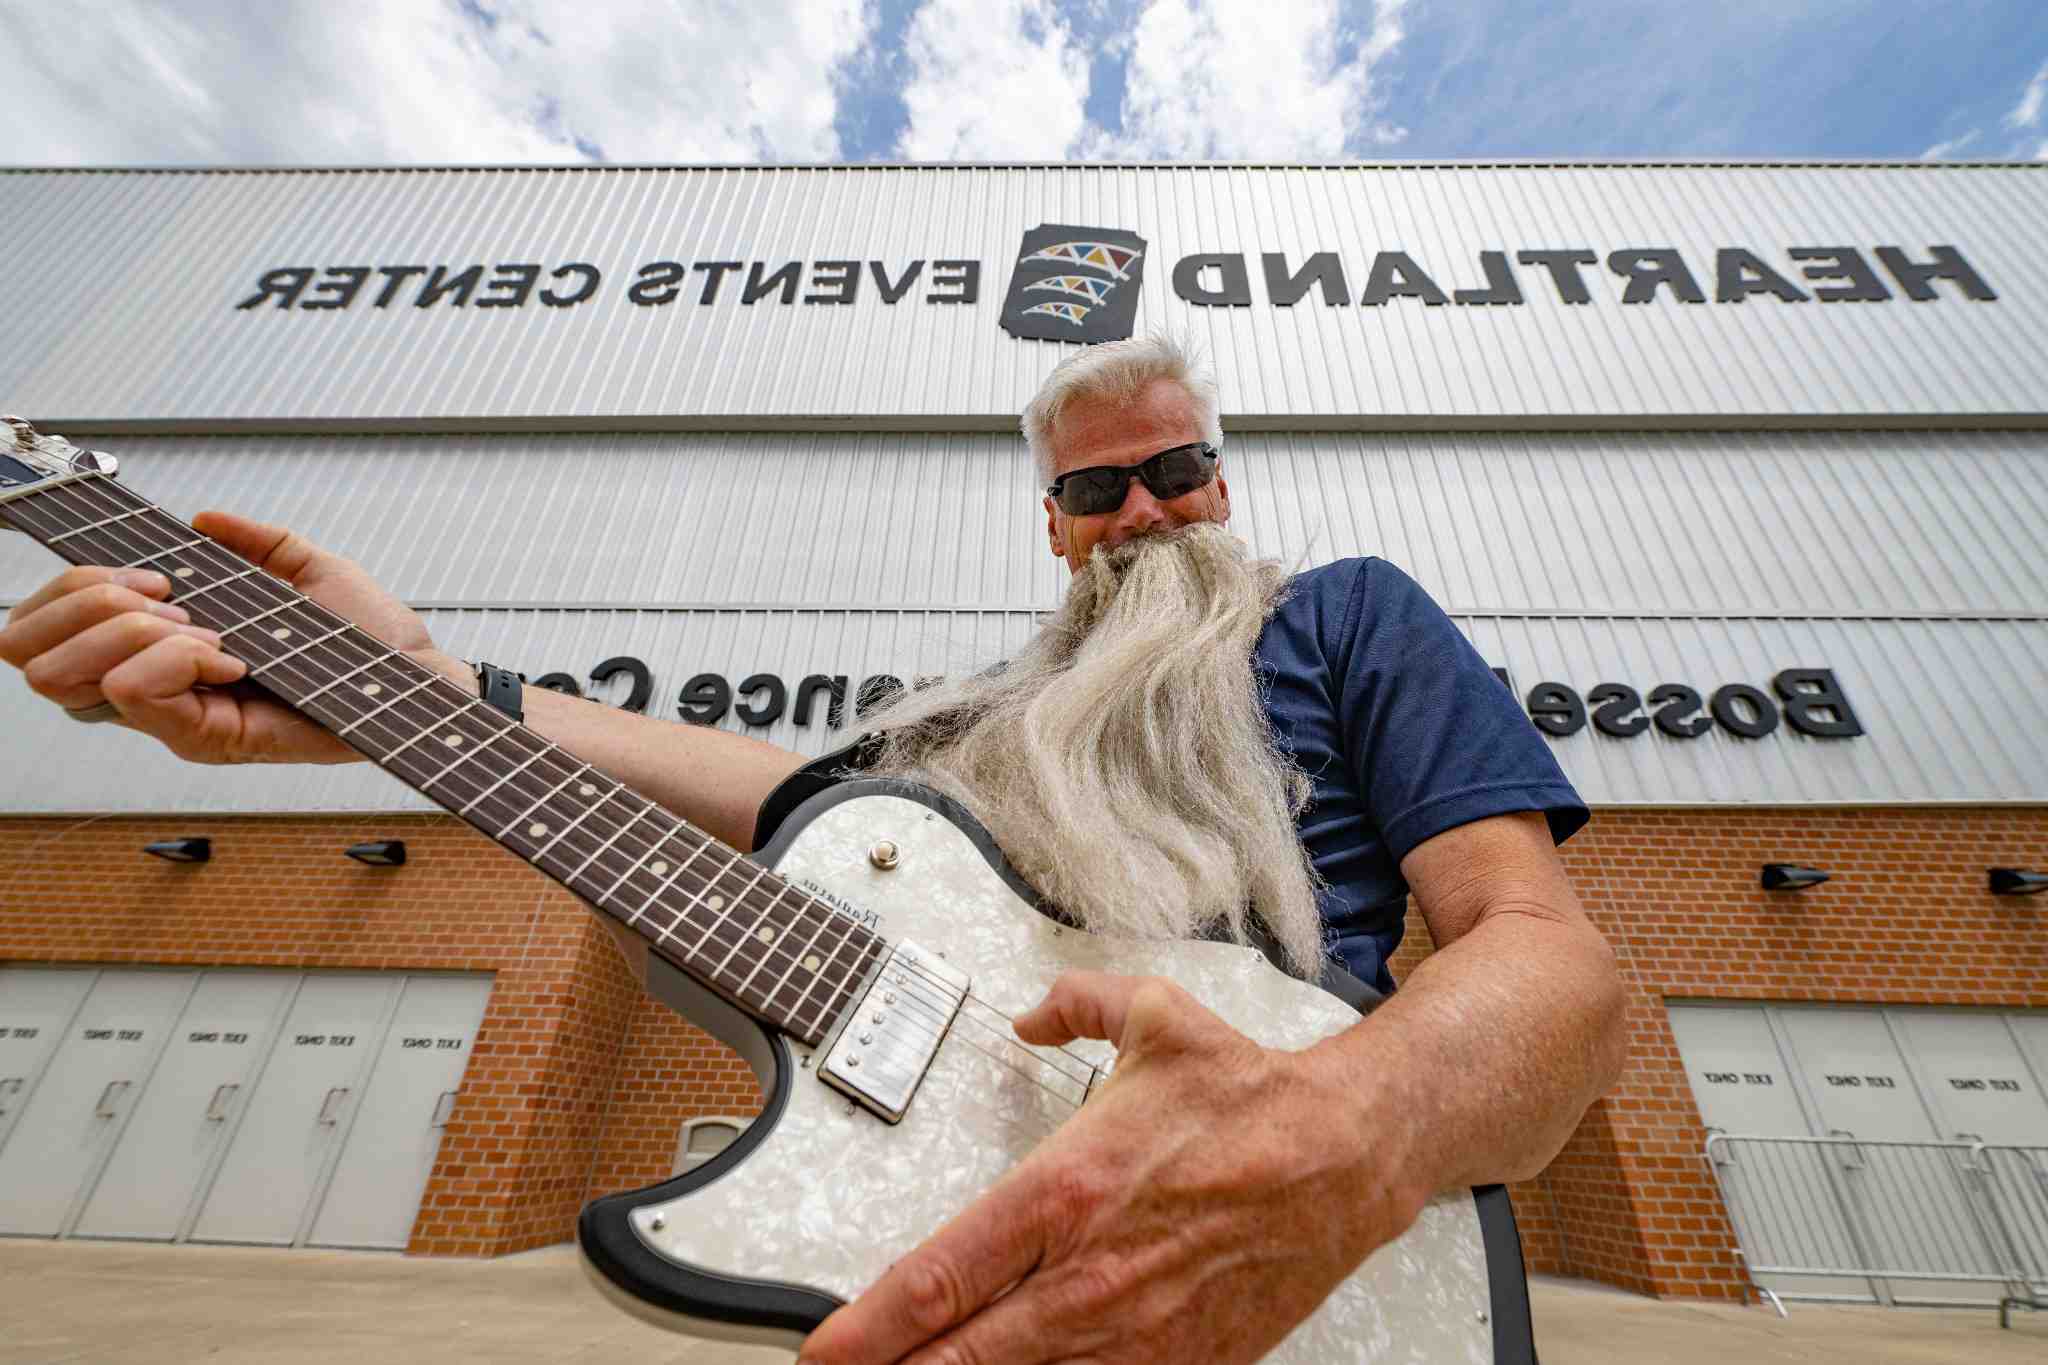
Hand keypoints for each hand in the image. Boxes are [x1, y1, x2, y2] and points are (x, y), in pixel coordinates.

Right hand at [0, 510, 439, 763]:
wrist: (417, 675)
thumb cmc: (366, 635)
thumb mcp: (302, 568)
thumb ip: (249, 541)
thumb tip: (200, 521)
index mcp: (157, 647)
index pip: (41, 627)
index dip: (71, 586)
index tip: (152, 571)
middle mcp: (151, 688)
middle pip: (25, 650)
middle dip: (84, 602)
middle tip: (169, 599)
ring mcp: (171, 717)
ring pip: (69, 674)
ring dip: (132, 630)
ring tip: (209, 631)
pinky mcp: (203, 741)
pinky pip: (137, 693)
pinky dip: (176, 656)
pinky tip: (231, 656)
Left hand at [799, 972, 1425, 1364]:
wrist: (1350, 1154)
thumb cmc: (1251, 1099)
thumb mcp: (1153, 1017)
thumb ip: (1075, 1004)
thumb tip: (1030, 1011)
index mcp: (1065, 1190)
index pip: (939, 1275)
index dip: (867, 1328)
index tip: (822, 1351)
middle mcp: (1089, 1274)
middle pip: (963, 1359)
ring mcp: (1136, 1333)